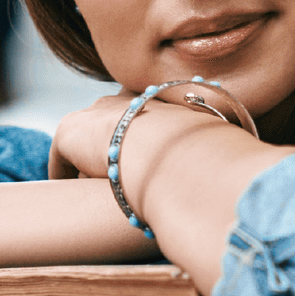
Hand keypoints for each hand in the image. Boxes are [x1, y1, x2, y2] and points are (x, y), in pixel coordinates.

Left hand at [49, 90, 218, 180]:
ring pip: (87, 142)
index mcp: (160, 99)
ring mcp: (96, 112)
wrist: (170, 152)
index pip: (146, 118)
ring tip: (89, 193)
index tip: (143, 166)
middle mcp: (125, 99)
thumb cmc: (204, 155)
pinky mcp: (70, 131)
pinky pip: (61, 156)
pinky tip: (66, 196)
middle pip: (112, 126)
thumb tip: (232, 174)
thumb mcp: (221, 149)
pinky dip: (62, 175)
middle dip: (111, 150)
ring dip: (87, 165)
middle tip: (114, 181)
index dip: (143, 142)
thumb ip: (219, 156)